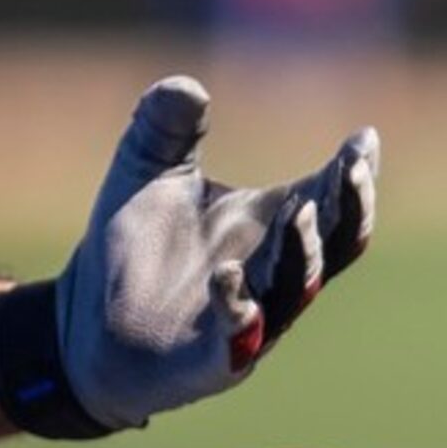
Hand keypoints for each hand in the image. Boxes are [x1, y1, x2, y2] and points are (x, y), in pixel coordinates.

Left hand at [0, 78, 378, 436]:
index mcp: (271, 223)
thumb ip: (165, 126)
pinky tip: (223, 275)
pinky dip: (239, 307)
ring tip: (300, 211)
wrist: (82, 323)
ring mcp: (251, 318)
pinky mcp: (213, 360)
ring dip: (305, 252)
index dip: (355, 171)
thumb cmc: (133, 246)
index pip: (332, 197)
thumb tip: (186, 87)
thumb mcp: (144, 171)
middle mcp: (272, 271)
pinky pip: (240, 338)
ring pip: (298, 288)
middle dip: (351, 207)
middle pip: (337, 243)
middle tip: (352, 169)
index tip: (364, 138)